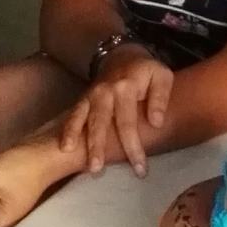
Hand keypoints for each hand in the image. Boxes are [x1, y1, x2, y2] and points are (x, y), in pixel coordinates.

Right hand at [59, 46, 171, 176]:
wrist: (122, 55)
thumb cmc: (146, 71)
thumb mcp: (161, 75)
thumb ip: (160, 96)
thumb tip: (156, 122)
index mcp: (127, 86)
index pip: (129, 121)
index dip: (133, 146)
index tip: (140, 168)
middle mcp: (106, 91)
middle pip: (102, 123)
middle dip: (101, 149)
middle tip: (99, 171)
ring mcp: (91, 95)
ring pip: (86, 121)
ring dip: (84, 143)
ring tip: (86, 166)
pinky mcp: (82, 99)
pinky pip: (73, 116)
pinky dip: (68, 131)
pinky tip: (65, 148)